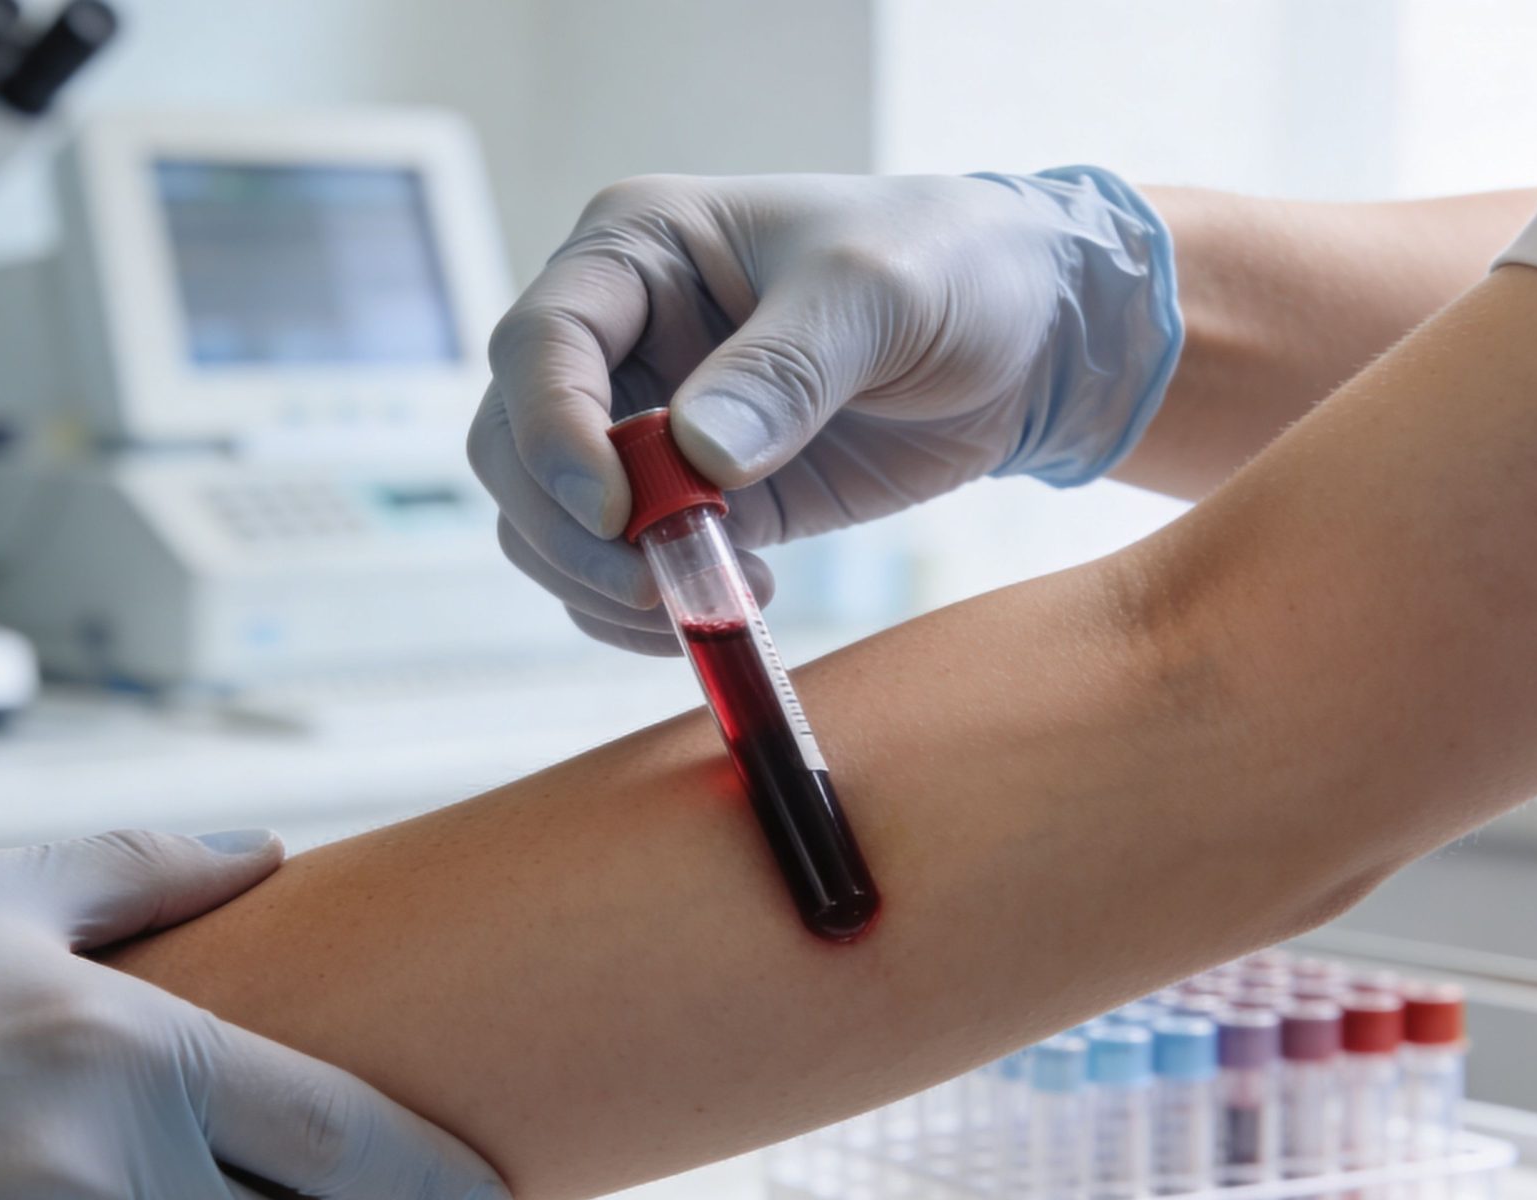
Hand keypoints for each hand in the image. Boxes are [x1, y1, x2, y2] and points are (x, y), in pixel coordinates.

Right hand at [470, 168, 1180, 651]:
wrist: (1023, 338)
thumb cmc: (949, 268)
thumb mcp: (878, 291)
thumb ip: (786, 367)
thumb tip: (696, 456)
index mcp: (635, 250)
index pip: (538, 343)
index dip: (555, 433)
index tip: (618, 510)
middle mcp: (616, 337)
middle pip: (514, 446)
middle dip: (566, 528)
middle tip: (657, 582)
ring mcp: (641, 425)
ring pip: (544, 521)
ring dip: (599, 582)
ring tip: (711, 598)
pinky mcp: (684, 503)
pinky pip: (610, 572)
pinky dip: (635, 612)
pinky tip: (721, 609)